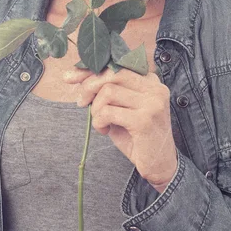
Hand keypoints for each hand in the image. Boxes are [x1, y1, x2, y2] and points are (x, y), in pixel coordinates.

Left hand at [63, 66, 177, 189]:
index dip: (91, 69)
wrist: (160, 165)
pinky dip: (98, 121)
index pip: (117, 65)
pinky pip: (108, 112)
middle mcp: (155, 88)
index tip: (70, 77)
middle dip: (89, 86)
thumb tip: (78, 76)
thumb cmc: (138, 136)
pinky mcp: (144, 120)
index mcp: (151, 81)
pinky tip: (104, 131)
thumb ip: (109, 92)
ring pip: (108, 92)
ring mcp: (152, 103)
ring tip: (99, 121)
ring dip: (96, 109)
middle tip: (80, 102)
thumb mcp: (123, 109)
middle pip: (113, 73)